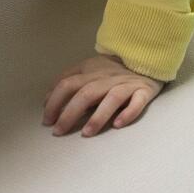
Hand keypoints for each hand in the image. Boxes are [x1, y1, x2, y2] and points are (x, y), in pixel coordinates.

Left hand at [43, 54, 164, 136]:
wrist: (147, 58)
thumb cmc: (113, 70)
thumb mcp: (88, 69)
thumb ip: (67, 80)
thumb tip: (46, 100)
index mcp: (92, 71)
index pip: (68, 84)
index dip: (55, 101)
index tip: (47, 120)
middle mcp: (108, 78)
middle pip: (86, 93)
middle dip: (70, 113)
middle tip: (59, 131)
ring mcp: (127, 84)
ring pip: (112, 98)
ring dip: (98, 116)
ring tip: (87, 133)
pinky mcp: (144, 91)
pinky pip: (138, 102)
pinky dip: (129, 113)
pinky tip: (118, 124)